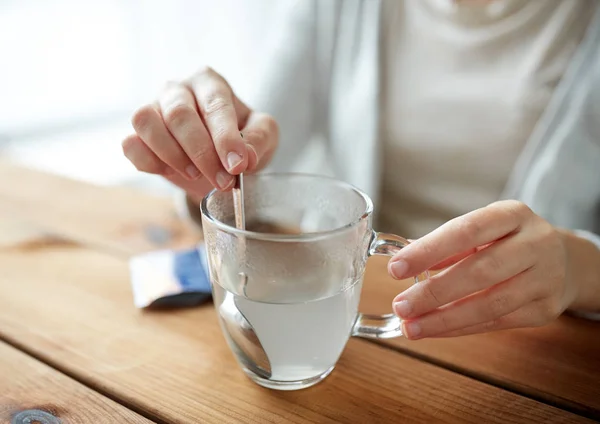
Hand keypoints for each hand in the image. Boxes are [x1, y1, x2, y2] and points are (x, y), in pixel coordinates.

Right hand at [122, 67, 278, 201]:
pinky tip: (170, 172)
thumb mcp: (264, 137)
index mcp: (210, 83)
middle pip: (179, 115)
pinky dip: (149, 162)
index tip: (236, 166)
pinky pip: (131, 144)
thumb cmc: (242, 139)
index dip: (225, 138)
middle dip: (202, 153)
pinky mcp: (136, 134)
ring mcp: (153, 109)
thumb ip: (258, 141)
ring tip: (196, 175)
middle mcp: (178, 90)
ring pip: (148, 123)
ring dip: (173, 156)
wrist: (219, 159)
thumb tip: (244, 156)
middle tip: (222, 181)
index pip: (215, 104)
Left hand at [388, 200, 580, 338]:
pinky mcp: (545, 310)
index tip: (396, 268)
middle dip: (434, 292)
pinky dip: (460, 328)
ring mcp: (545, 278)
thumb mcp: (483, 230)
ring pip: (490, 304)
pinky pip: (496, 323)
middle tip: (401, 305)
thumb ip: (447, 244)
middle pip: (480, 271)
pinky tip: (434, 330)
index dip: (429, 250)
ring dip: (444, 319)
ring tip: (411, 326)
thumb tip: (402, 260)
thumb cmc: (508, 241)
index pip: (466, 230)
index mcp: (512, 214)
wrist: (564, 261)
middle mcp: (535, 243)